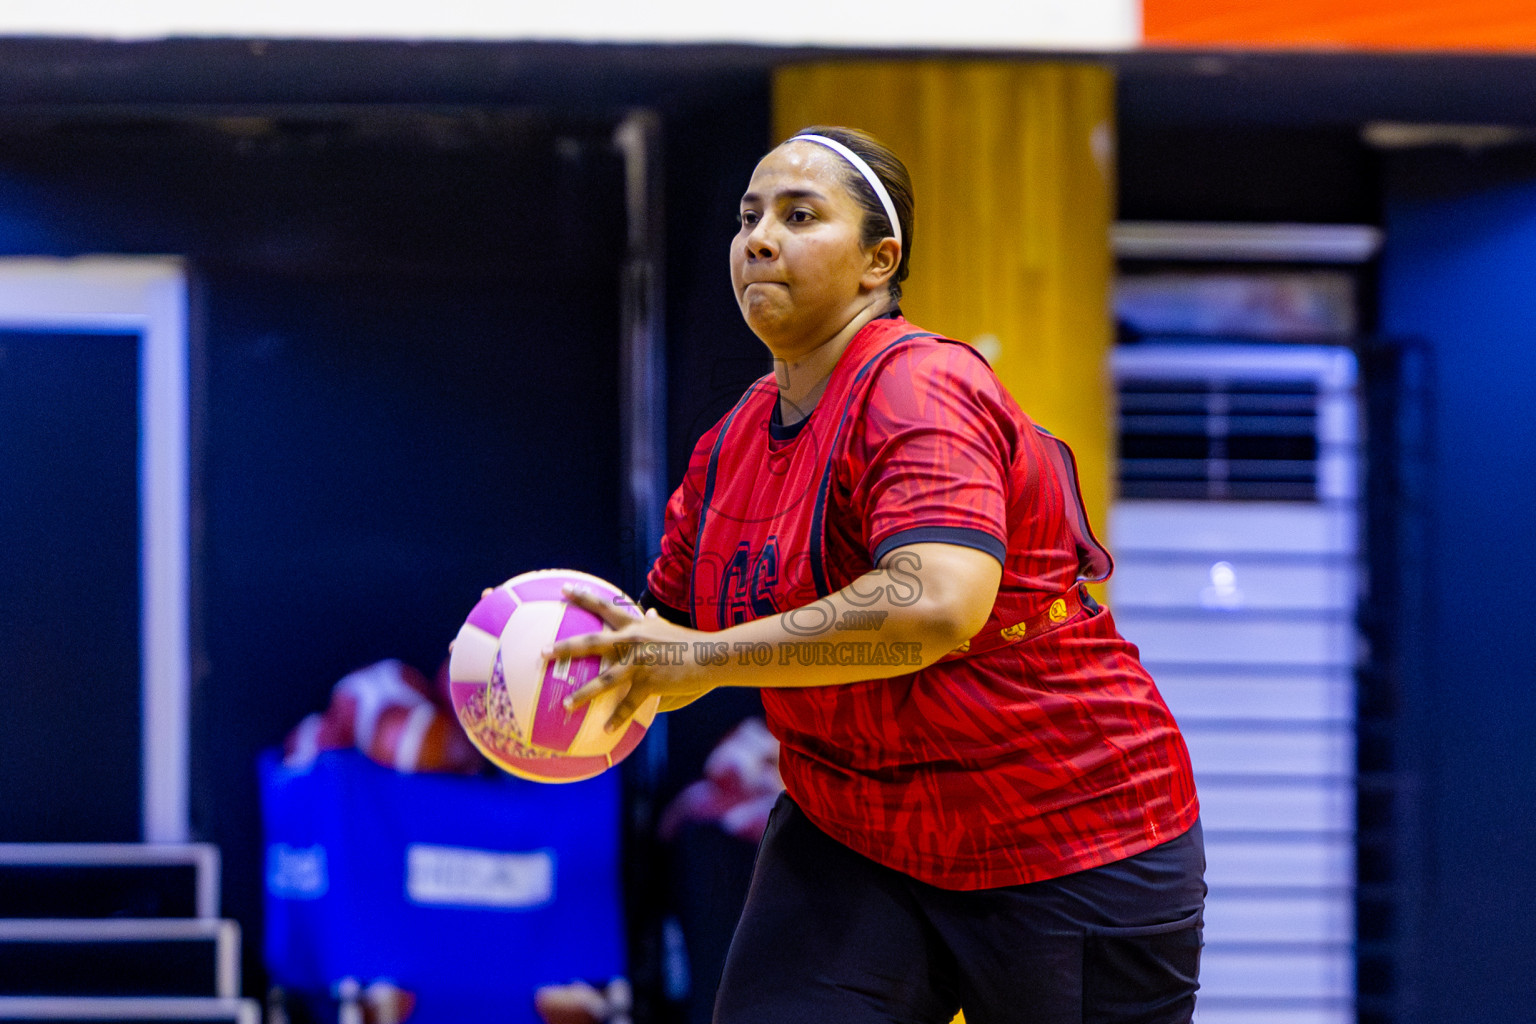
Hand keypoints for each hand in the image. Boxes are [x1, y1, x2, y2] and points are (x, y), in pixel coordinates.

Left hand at [544, 585, 715, 733]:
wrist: (712, 656)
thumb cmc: (692, 643)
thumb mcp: (670, 629)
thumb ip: (655, 625)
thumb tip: (651, 614)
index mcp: (636, 626)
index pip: (606, 606)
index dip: (584, 597)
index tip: (563, 590)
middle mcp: (632, 642)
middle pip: (592, 643)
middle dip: (565, 648)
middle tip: (543, 652)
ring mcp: (639, 663)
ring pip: (604, 681)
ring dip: (583, 693)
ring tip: (565, 705)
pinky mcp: (649, 683)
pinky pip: (628, 705)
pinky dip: (616, 719)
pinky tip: (605, 731)